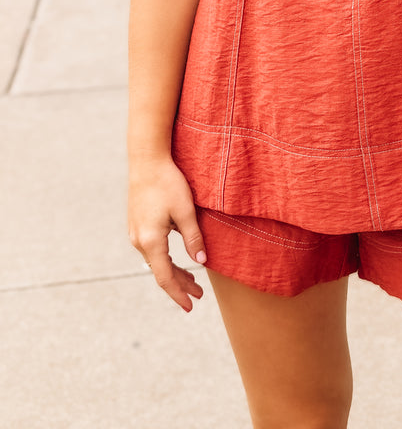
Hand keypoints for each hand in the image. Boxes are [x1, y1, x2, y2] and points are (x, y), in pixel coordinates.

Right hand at [128, 155, 206, 310]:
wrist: (146, 160)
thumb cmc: (168, 183)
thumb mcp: (186, 210)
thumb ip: (193, 237)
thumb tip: (201, 261)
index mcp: (151, 241)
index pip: (165, 277)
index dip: (178, 294)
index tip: (191, 306)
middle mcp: (139, 241)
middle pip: (160, 272)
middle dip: (180, 285)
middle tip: (199, 295)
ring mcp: (136, 233)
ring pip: (156, 261)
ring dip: (174, 271)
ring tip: (193, 280)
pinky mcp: (137, 225)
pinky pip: (152, 250)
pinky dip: (166, 259)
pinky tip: (178, 257)